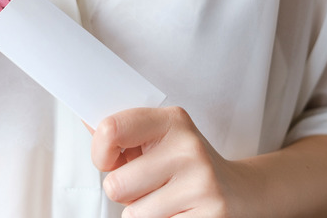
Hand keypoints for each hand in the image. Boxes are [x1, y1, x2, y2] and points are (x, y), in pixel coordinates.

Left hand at [91, 106, 253, 217]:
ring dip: (142, 213)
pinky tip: (179, 212)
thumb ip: (122, 133)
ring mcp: (201, 184)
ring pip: (133, 215)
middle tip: (146, 185)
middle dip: (124, 192)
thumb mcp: (158, 139)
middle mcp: (188, 149)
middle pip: (116, 185)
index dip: (100, 152)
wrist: (239, 191)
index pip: (111, 130)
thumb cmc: (185, 164)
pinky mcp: (209, 217)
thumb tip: (86, 118)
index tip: (109, 160)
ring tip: (165, 199)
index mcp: (172, 121)